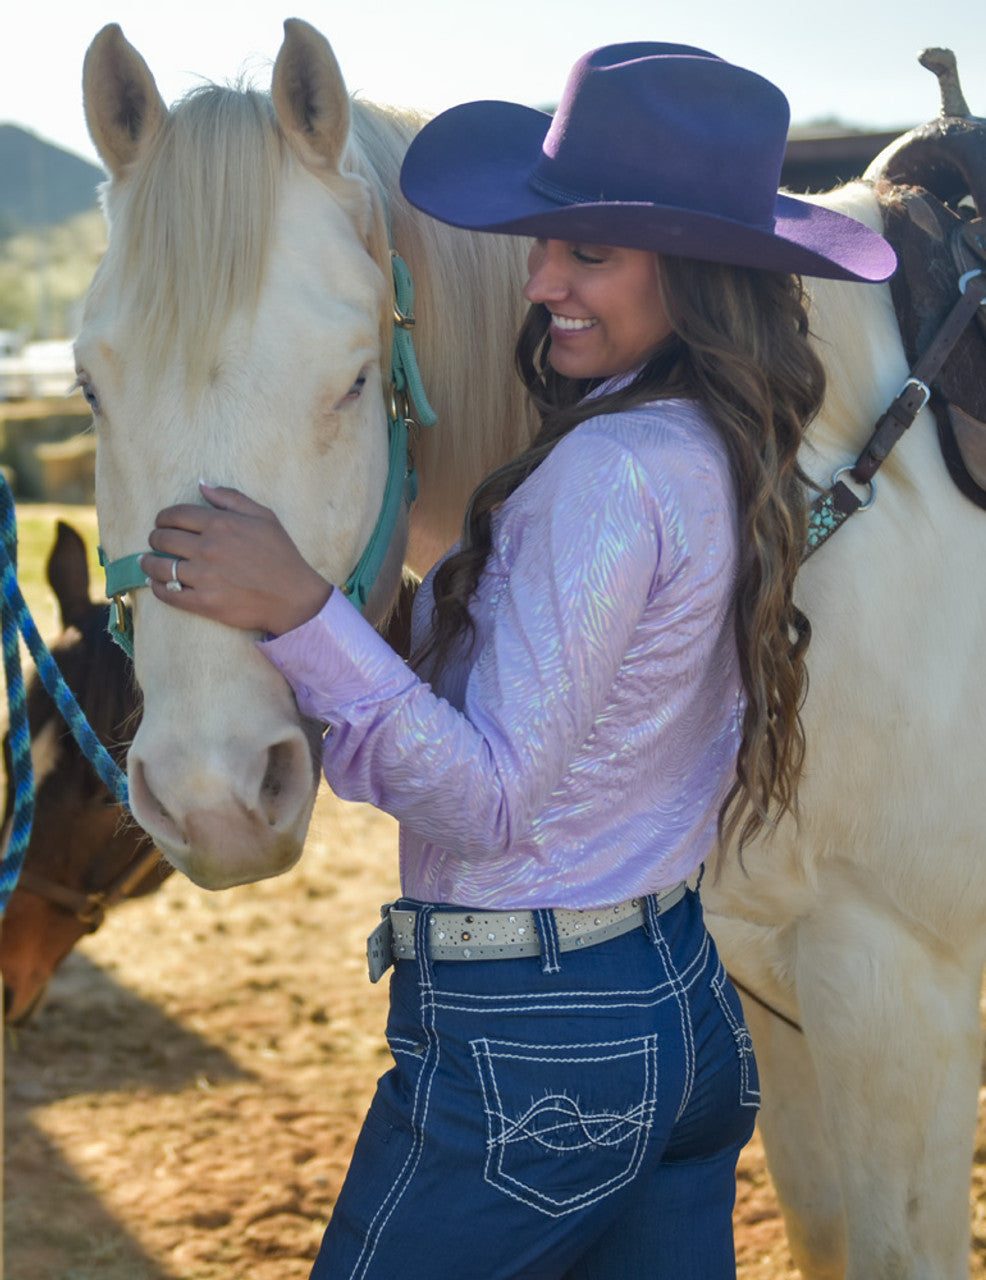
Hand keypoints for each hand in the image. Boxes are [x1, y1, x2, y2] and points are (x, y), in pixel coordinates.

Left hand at [141, 483, 331, 634]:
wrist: (293, 597)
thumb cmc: (281, 554)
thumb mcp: (264, 516)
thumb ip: (231, 498)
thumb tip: (202, 484)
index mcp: (220, 524)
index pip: (175, 514)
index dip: (163, 517)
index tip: (162, 522)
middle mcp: (208, 548)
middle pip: (163, 538)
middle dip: (155, 538)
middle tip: (157, 541)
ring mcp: (204, 577)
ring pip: (160, 566)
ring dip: (148, 562)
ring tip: (147, 562)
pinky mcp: (204, 602)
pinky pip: (168, 593)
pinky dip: (157, 587)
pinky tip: (156, 583)